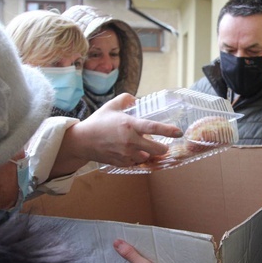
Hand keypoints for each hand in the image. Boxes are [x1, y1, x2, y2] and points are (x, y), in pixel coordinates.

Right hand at [55, 94, 182, 169]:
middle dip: (163, 147)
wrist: (82, 141)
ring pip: (147, 157)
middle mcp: (130, 141)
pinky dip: (138, 158)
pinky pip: (137, 162)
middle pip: (157, 149)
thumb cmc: (98, 122)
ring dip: (148, 153)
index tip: (179, 132)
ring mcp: (126, 154)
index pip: (153, 127)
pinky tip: (132, 152)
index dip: (168, 130)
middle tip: (163, 145)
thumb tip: (138, 100)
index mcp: (129, 125)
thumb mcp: (112, 106)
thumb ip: (127, 99)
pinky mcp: (122, 162)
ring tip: (142, 147)